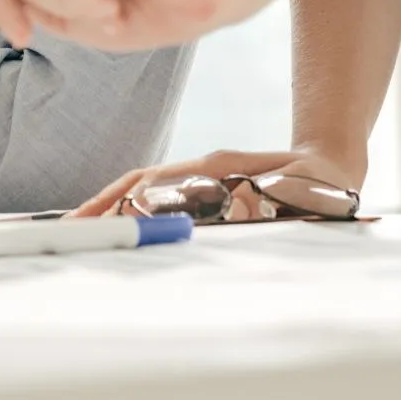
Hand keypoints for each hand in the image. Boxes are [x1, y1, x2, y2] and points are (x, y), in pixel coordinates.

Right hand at [74, 145, 367, 218]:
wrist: (331, 165)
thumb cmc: (318, 183)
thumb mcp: (301, 192)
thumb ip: (272, 199)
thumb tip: (238, 209)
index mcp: (215, 167)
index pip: (154, 181)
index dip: (121, 199)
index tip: (93, 218)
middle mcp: (202, 171)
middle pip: (139, 184)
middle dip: (102, 205)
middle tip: (70, 231)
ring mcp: (203, 180)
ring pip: (146, 191)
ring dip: (115, 209)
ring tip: (84, 233)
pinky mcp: (210, 193)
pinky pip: (164, 202)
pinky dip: (137, 214)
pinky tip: (125, 234)